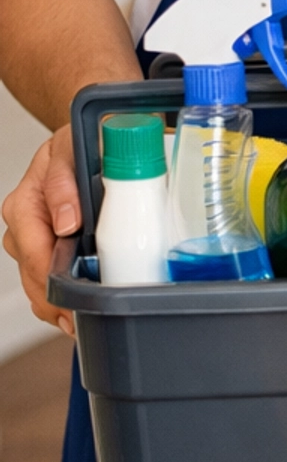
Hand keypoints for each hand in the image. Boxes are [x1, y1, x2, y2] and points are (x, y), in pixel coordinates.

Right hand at [2, 124, 80, 332]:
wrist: (88, 138)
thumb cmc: (80, 141)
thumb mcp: (72, 148)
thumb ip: (65, 182)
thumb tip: (65, 221)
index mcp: (25, 201)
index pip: (31, 249)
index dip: (51, 276)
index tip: (70, 295)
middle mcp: (24, 223)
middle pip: (31, 273)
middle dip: (52, 299)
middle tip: (77, 320)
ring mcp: (32, 238)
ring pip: (34, 282)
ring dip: (54, 305)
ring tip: (76, 323)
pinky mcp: (45, 247)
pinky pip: (43, 280)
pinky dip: (57, 299)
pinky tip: (72, 313)